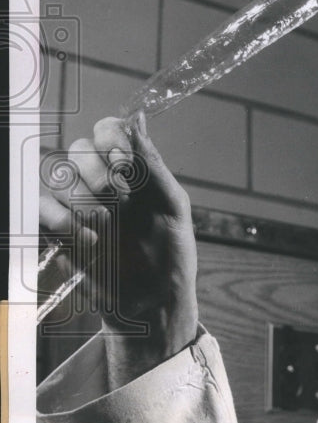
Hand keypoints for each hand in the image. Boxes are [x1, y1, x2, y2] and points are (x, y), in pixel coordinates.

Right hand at [39, 114, 198, 387]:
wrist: (152, 302)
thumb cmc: (170, 254)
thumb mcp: (172, 206)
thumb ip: (152, 163)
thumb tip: (138, 119)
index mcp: (132, 169)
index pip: (108, 129)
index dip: (112, 140)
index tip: (125, 164)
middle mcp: (102, 180)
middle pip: (79, 148)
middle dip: (98, 172)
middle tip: (120, 200)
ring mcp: (77, 204)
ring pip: (58, 175)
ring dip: (83, 198)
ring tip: (107, 226)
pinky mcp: (58, 229)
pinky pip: (41, 207)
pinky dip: (60, 219)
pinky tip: (88, 239)